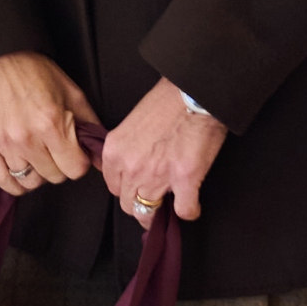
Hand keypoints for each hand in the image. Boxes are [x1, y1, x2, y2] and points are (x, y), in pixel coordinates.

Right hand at [0, 52, 100, 195]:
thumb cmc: (34, 71)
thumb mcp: (72, 92)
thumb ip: (90, 125)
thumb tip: (100, 154)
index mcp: (51, 124)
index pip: (74, 170)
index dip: (79, 162)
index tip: (75, 154)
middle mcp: (26, 138)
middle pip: (54, 177)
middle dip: (59, 166)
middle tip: (55, 150)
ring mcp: (3, 143)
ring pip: (30, 181)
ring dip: (37, 173)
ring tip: (37, 156)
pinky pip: (3, 180)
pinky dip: (15, 182)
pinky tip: (21, 170)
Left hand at [102, 79, 226, 223]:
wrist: (193, 93)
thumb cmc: (166, 101)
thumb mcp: (131, 124)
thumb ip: (126, 148)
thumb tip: (132, 165)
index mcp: (115, 152)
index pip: (113, 186)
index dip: (126, 188)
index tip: (135, 188)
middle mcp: (132, 168)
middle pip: (127, 203)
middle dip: (139, 204)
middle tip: (152, 200)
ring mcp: (157, 177)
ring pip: (149, 213)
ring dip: (159, 212)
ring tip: (169, 207)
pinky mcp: (184, 180)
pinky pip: (184, 210)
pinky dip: (190, 211)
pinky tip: (192, 206)